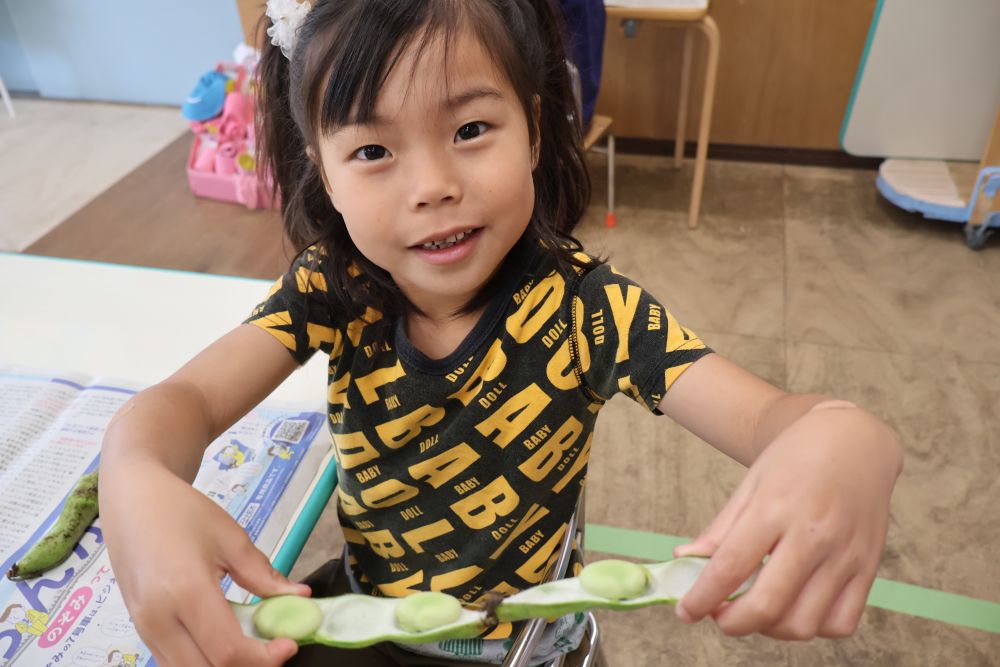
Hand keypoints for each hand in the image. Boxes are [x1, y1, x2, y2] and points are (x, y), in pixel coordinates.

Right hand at [100, 463, 310, 665]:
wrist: (132, 499)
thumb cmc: (180, 511)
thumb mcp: (230, 538)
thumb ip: (263, 575)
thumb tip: (299, 597)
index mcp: (184, 591)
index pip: (227, 651)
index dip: (264, 657)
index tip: (289, 644)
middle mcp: (158, 619)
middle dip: (247, 666)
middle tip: (273, 645)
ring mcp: (144, 628)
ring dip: (223, 665)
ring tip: (252, 641)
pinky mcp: (139, 629)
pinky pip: (173, 661)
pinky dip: (202, 660)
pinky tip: (225, 637)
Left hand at [673, 403, 901, 639]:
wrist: (854, 440)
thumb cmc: (796, 459)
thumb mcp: (750, 485)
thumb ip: (719, 529)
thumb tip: (682, 561)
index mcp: (774, 508)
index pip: (730, 567)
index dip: (701, 599)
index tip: (685, 612)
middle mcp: (813, 534)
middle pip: (766, 605)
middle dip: (732, 623)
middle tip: (718, 615)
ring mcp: (845, 555)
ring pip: (803, 624)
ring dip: (769, 629)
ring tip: (756, 608)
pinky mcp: (869, 569)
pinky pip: (840, 623)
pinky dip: (812, 628)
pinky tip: (795, 606)